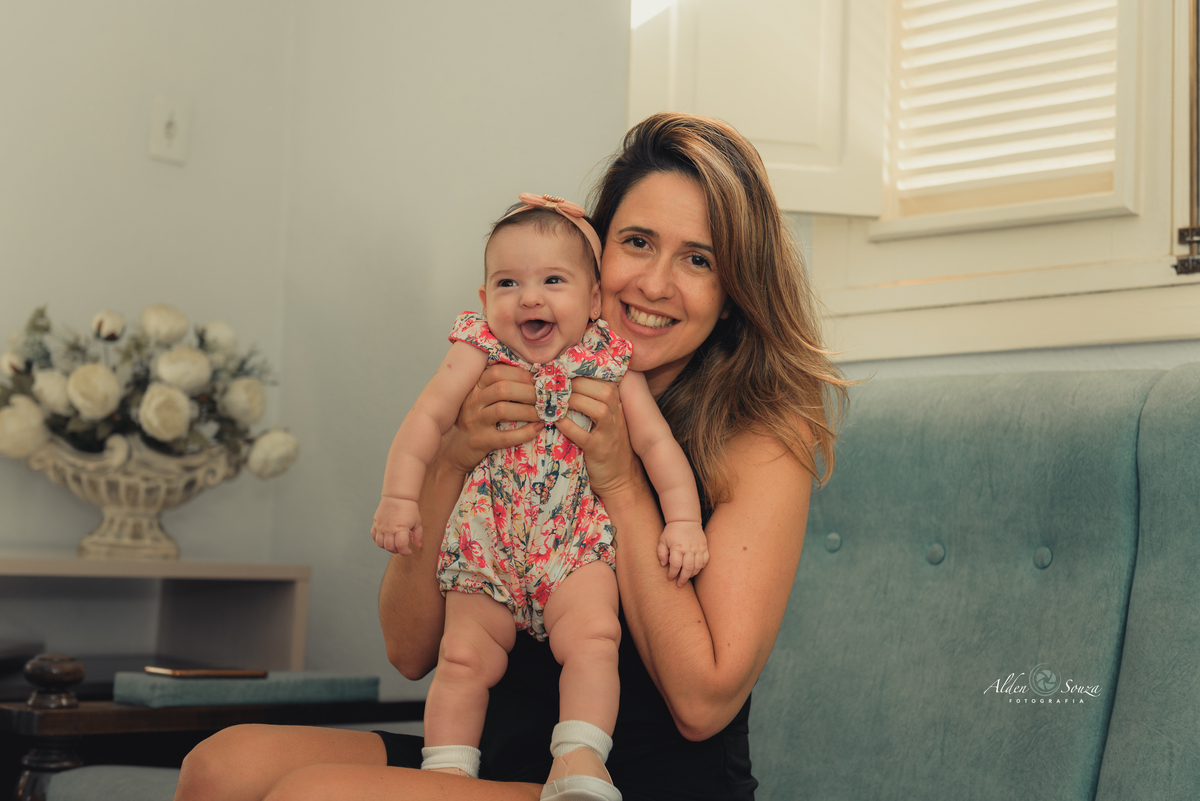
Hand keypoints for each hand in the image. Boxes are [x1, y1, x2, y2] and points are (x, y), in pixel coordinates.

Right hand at [371, 496, 422, 554]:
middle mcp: (389, 529)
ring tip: (393, 544)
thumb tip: (418, 545)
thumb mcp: (417, 522)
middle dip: (397, 551)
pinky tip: (385, 539)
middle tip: (401, 548)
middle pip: (390, 547)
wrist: (397, 496)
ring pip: (380, 544)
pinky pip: (374, 536)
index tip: (408, 551)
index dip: (405, 552)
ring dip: (387, 547)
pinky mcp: (376, 523)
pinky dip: (379, 541)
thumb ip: (417, 535)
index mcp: (400, 528)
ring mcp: (381, 526)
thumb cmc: (408, 508)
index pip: (400, 546)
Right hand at [443, 364, 542, 474]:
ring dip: (528, 411)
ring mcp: (475, 422)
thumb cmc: (476, 421)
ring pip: (503, 410)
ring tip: (543, 413)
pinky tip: (538, 428)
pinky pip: (505, 437)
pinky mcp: (480, 442)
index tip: (537, 381)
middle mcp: (473, 401)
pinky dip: (525, 432)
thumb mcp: (482, 399)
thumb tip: (532, 376)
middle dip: (528, 392)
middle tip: (544, 398)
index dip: (520, 374)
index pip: (497, 372)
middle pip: (502, 389)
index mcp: (475, 387)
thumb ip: (498, 386)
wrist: (456, 450)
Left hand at [557, 376, 644, 500]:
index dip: (581, 373)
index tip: (561, 370)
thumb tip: (564, 381)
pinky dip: (569, 427)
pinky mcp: (600, 451)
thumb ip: (591, 400)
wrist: (620, 478)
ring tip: (555, 400)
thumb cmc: (606, 443)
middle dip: (576, 384)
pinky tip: (556, 421)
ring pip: (598, 409)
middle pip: (602, 390)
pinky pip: (585, 436)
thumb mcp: (604, 419)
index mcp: (616, 404)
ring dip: (574, 401)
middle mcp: (616, 416)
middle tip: (554, 384)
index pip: (603, 380)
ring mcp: (610, 433)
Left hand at [657, 521, 709, 585]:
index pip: (675, 565)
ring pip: (697, 566)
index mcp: (677, 548)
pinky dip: (701, 567)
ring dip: (692, 574)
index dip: (672, 574)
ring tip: (687, 577)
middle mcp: (688, 549)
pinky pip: (705, 560)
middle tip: (679, 584)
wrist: (686, 520)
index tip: (670, 578)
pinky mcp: (704, 547)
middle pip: (687, 568)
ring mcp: (698, 548)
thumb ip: (661, 553)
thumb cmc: (672, 531)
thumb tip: (663, 564)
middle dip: (683, 578)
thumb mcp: (662, 540)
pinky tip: (695, 569)